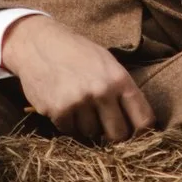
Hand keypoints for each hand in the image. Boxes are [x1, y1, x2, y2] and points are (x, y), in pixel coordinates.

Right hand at [0, 14, 154, 144]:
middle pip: (118, 135)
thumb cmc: (77, 53)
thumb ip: (122, 91)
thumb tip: (137, 125)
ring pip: (92, 134)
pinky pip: (70, 131)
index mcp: (120, 79)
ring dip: (86, 126)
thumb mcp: (107, 63)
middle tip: (105, 127)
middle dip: (113, 135)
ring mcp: (79, 102)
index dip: (143, 134)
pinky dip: (68, 123)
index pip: (144, 120)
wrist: (38, 43)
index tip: (137, 138)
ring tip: (79, 106)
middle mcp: (102, 91)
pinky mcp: (58, 110)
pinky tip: (63, 105)